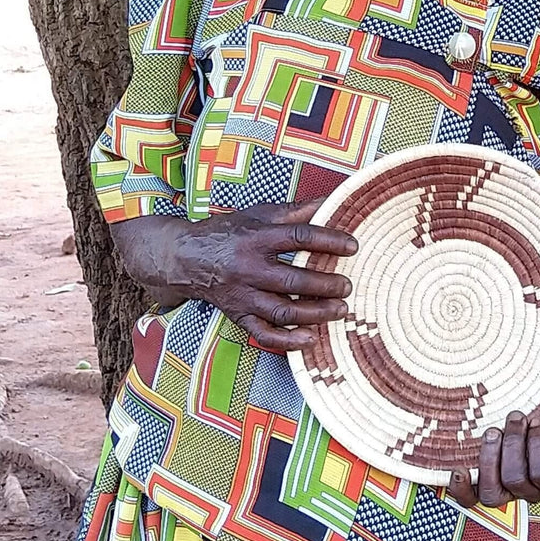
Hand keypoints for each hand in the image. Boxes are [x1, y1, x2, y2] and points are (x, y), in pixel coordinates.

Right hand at [167, 199, 357, 351]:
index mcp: (257, 237)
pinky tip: (311, 338)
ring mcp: (243, 295)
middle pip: (293, 278)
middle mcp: (249, 267)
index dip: (328, 241)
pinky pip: (264, 334)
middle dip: (325, 284)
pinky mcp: (238, 316)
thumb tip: (332, 199)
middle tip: (347, 285)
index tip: (352, 246)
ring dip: (315, 313)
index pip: (299, 237)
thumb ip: (296, 210)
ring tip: (340, 310)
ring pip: (282, 310)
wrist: (187, 258)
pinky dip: (288, 341)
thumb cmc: (229, 232)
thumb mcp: (260, 213)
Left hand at [446, 412, 539, 507]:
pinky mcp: (486, 485)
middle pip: (516, 479)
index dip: (537, 445)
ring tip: (493, 431)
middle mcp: (531, 491)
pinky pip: (471, 499)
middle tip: (516, 417)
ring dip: (489, 458)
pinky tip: (459, 469)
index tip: (538, 419)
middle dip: (513, 443)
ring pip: (493, 492)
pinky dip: (462, 488)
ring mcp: (507, 490)